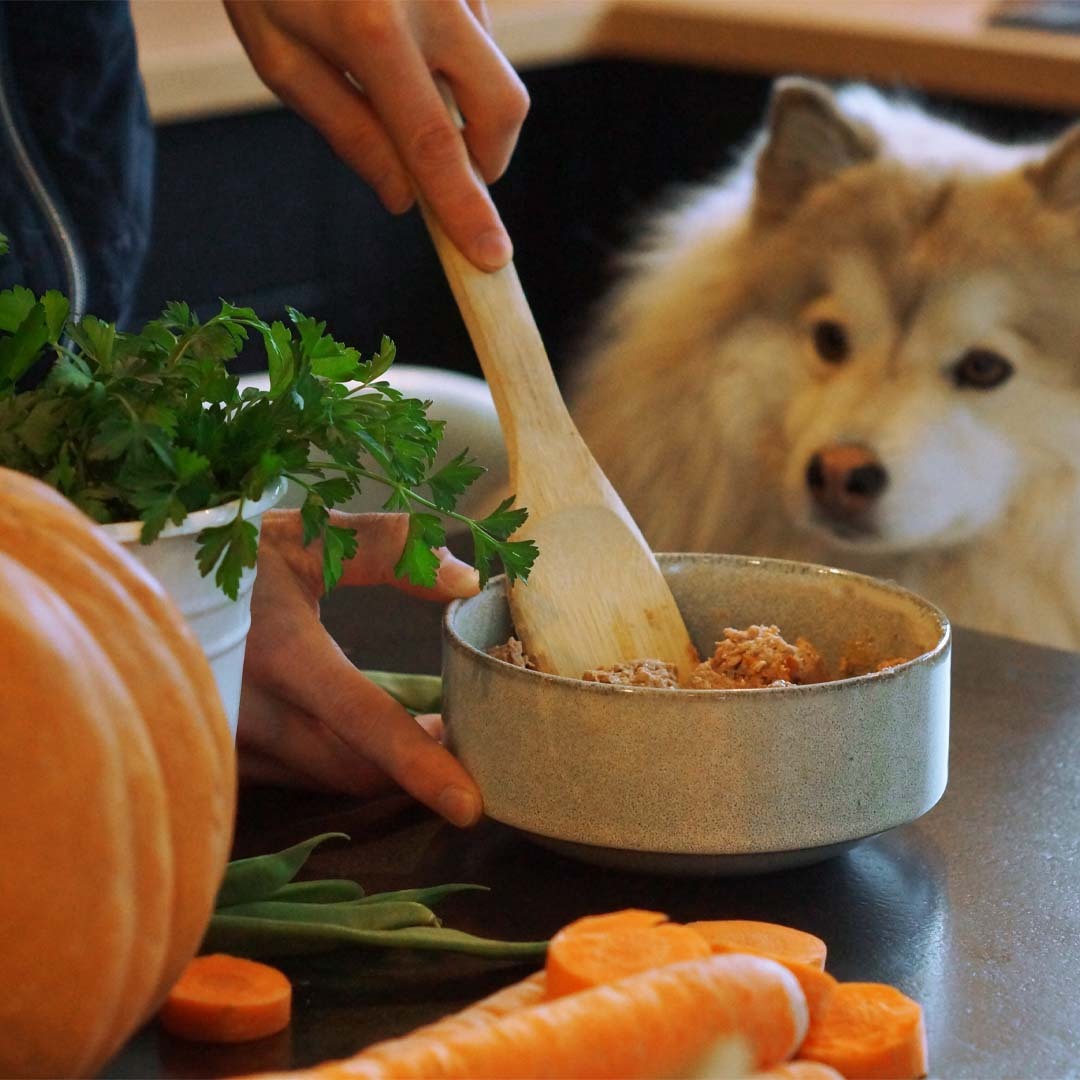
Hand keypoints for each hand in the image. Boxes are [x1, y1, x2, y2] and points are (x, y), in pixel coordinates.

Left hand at [223, 0, 528, 269]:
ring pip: (497, 67)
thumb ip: (347, 129)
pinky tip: (406, 31)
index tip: (492, 256)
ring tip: (401, 77)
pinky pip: (481, 27)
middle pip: (502, 107)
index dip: (467, 208)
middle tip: (454, 176)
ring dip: (467, 102)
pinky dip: (456, 56)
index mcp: (371, 29)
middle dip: (490, 158)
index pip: (435, 145)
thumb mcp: (280, 54)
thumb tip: (403, 199)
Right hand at [237, 508, 482, 826]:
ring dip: (374, 767)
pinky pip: (290, 778)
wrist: (132, 582)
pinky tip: (352, 734)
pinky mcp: (210, 757)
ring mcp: (222, 743)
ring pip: (322, 780)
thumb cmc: (225, 547)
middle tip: (456, 733)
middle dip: (414, 768)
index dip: (420, 765)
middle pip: (352, 770)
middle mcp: (247, 711)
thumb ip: (390, 549)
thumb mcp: (308, 533)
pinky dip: (332, 762)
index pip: (363, 722)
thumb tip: (466, 580)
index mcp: (280, 650)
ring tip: (418, 730)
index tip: (469, 804)